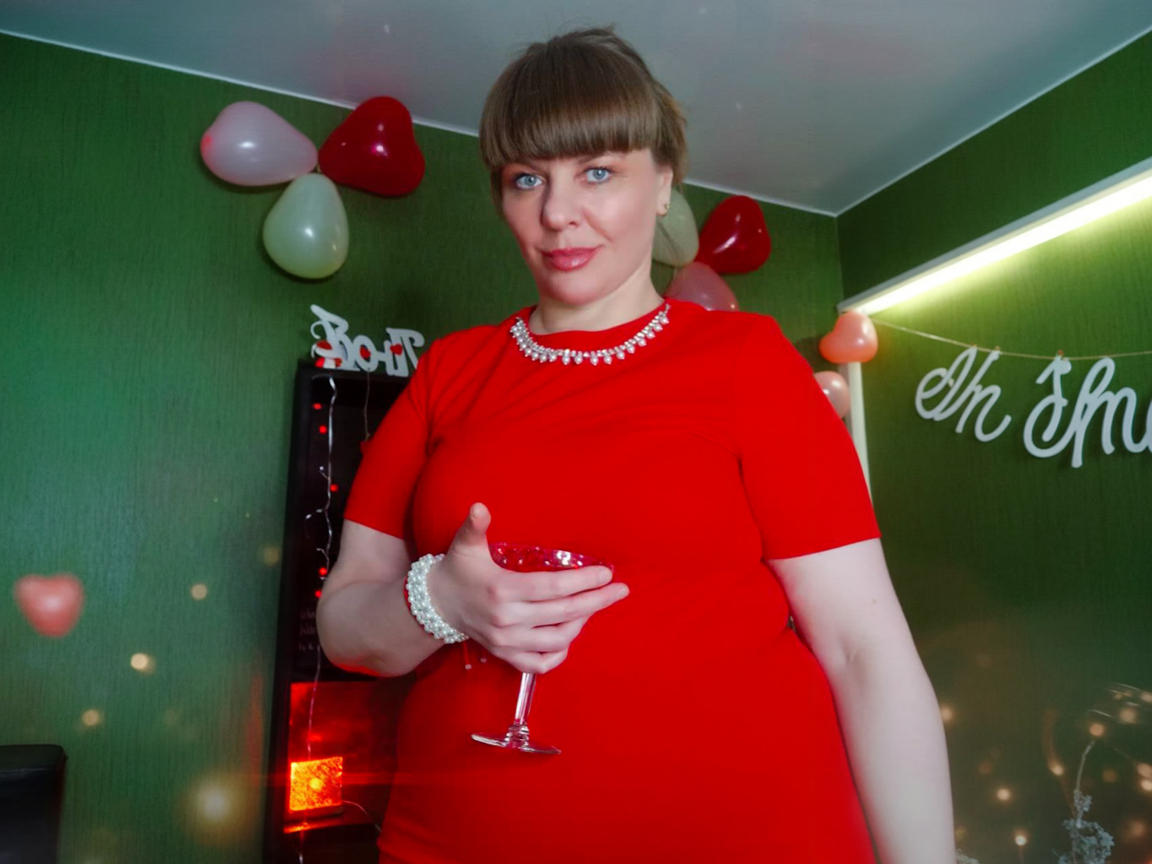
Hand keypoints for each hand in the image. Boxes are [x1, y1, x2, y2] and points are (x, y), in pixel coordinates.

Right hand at [427, 503, 628, 673]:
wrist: (436, 604)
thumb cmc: (458, 569)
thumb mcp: (465, 545)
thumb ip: (475, 526)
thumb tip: (479, 506)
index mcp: (503, 590)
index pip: (553, 588)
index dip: (583, 581)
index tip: (606, 573)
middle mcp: (508, 620)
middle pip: (564, 614)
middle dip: (596, 601)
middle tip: (620, 590)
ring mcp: (507, 642)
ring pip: (557, 640)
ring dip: (581, 623)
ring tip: (593, 605)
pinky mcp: (506, 655)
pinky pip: (539, 664)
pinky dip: (559, 654)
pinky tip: (571, 635)